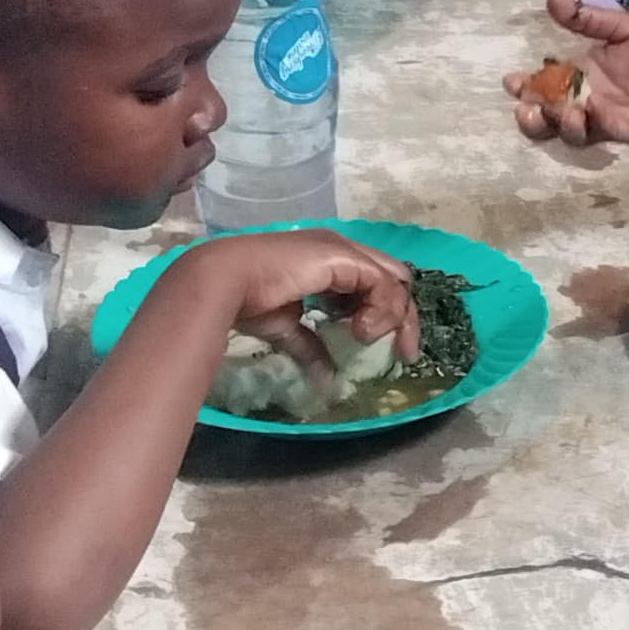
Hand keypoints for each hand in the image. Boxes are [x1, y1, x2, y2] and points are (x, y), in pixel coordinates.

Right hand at [185, 227, 416, 388]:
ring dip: (393, 315)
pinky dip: (382, 309)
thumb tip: (326, 378)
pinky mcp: (343, 257)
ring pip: (394, 279)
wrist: (224, 281)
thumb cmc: (246, 300)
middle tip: (405, 354)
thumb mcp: (287, 329)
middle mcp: (341, 250)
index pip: (375, 283)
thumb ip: (311, 347)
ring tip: (368, 339)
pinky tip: (362, 331)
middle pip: (394, 278)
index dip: (387, 315)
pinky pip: (382, 283)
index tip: (389, 350)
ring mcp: (343, 250)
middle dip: (404, 317)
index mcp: (328, 262)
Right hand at [527, 0, 628, 147]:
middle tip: (526, 105)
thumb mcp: (626, 27)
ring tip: (562, 110)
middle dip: (531, 114)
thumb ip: (590, 19)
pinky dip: (591, 123)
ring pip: (567, 132)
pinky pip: (600, 131)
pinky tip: (590, 110)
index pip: (544, 83)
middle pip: (547, 116)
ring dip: (557, 124)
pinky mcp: (625, 131)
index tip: (512, 81)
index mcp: (583, 72)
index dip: (524, 86)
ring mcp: (604, 118)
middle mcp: (587, 99)